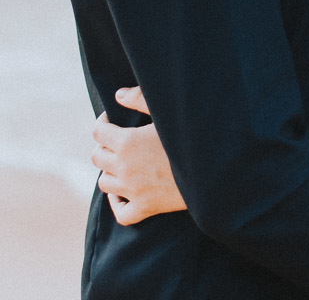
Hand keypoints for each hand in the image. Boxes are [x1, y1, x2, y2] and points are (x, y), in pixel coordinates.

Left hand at [91, 86, 186, 224]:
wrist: (211, 167)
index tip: (111, 119)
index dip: (102, 122)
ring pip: (104, 183)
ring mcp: (133, 191)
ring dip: (110, 171)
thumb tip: (118, 95)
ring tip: (123, 163)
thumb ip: (139, 98)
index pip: (98, 132)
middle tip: (117, 141)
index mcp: (127, 142)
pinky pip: (120, 213)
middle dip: (104, 145)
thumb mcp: (165, 111)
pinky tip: (123, 193)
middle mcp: (124, 167)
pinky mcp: (145, 208)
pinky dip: (117, 203)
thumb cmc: (190, 134)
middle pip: (96, 156)